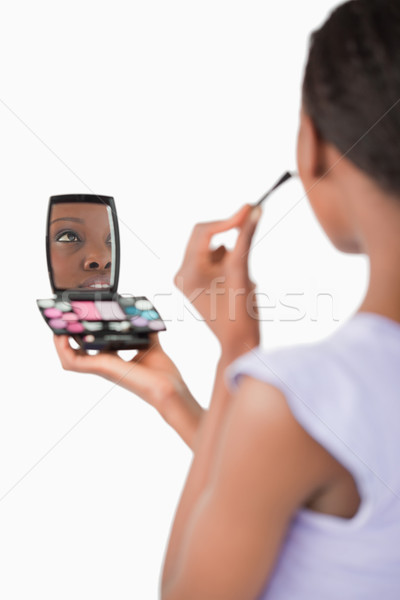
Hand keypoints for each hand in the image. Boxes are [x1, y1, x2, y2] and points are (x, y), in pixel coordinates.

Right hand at [53, 334, 202, 447]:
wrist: (169, 387)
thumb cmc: (162, 372)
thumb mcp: (150, 343)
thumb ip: (144, 329)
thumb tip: (144, 315)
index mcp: (114, 360)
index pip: (90, 348)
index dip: (79, 335)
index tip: (75, 321)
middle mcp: (105, 365)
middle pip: (75, 353)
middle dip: (66, 338)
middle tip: (62, 322)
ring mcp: (102, 368)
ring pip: (69, 359)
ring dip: (60, 344)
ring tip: (57, 328)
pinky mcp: (102, 368)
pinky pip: (73, 362)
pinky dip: (64, 350)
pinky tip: (62, 337)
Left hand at [174, 204, 261, 361]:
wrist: (239, 343)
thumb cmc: (239, 313)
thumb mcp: (242, 269)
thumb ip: (246, 237)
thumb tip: (254, 209)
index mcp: (187, 271)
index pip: (204, 231)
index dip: (228, 219)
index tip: (251, 209)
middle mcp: (182, 273)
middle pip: (205, 237)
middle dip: (230, 236)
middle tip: (252, 224)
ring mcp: (189, 279)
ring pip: (213, 249)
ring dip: (232, 254)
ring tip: (243, 277)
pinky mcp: (198, 284)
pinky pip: (214, 262)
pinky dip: (229, 264)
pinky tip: (238, 283)